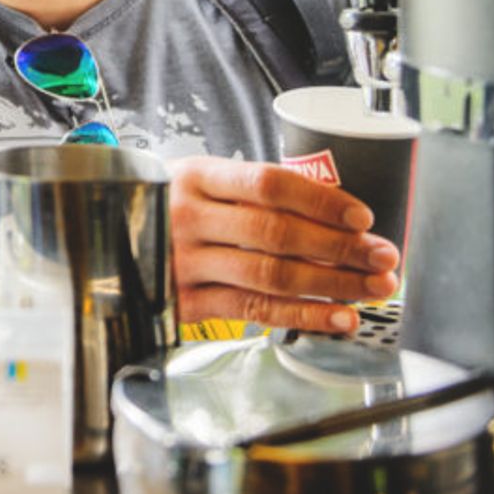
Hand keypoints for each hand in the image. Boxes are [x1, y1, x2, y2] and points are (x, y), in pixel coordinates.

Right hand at [170, 156, 399, 332]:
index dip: (321, 201)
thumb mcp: (204, 181)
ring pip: (271, 276)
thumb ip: (256, 192)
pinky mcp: (186, 302)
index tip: (363, 217)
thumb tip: (340, 217)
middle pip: (277, 234)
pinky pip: (255, 311)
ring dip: (332, 285)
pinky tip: (338, 318)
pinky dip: (303, 317)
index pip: (269, 184)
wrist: (110, 236)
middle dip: (341, 248)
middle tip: (383, 257)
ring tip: (373, 288)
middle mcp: (187, 216)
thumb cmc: (174, 205)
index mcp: (197, 175)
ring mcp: (183, 262)